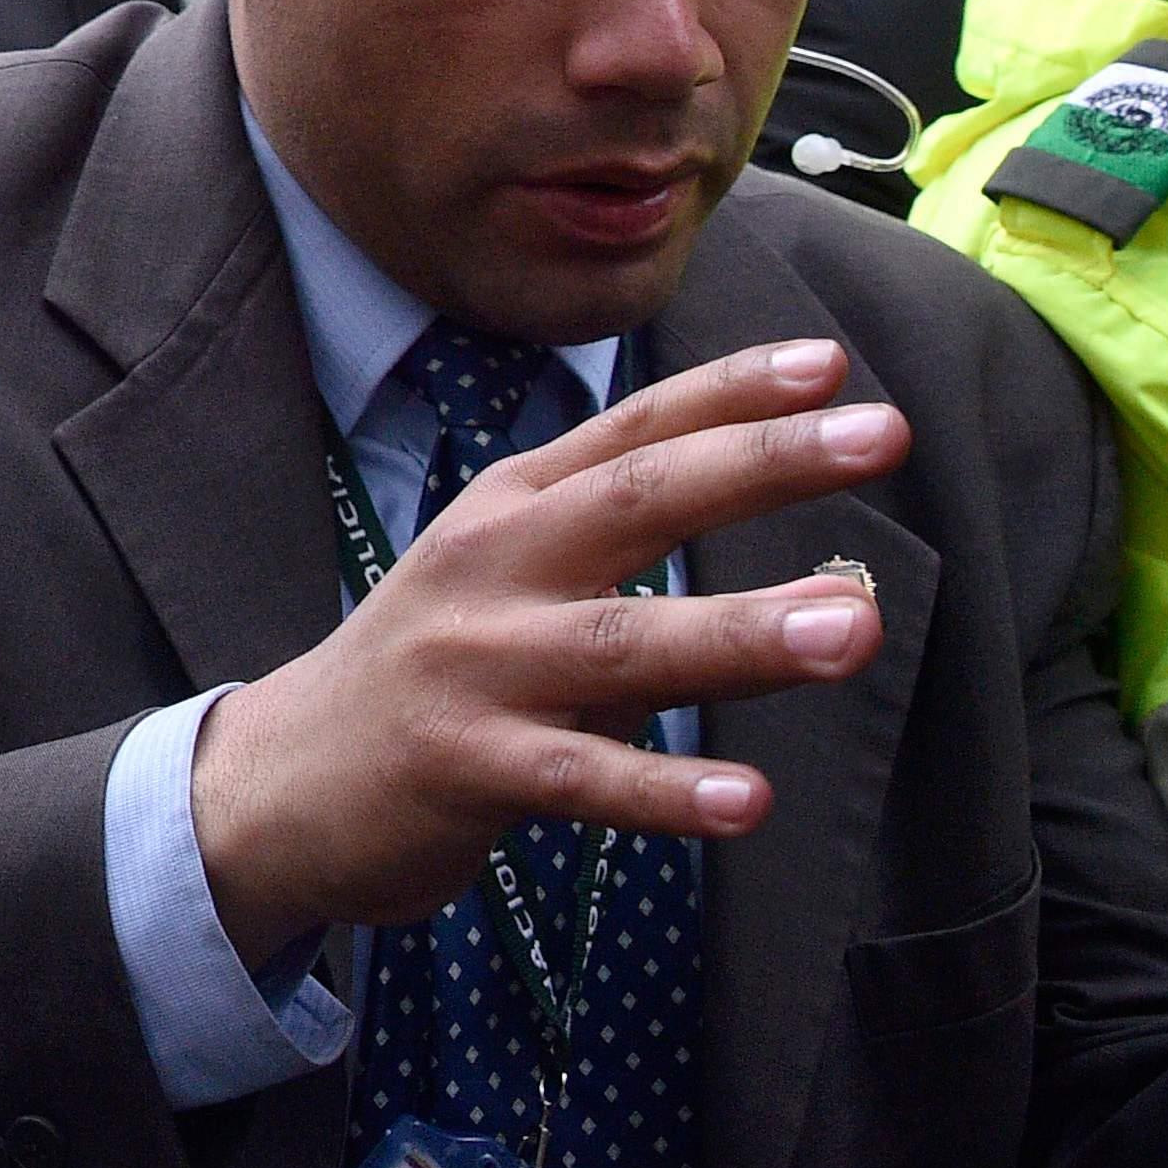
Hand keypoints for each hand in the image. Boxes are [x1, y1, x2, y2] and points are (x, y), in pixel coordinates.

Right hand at [190, 341, 905, 966]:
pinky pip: (581, 779)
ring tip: (853, 628)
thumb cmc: (435, 676)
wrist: (284, 780)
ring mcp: (474, 665)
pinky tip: (747, 802)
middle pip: (638, 500)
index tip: (834, 366)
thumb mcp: (507, 586)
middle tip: (883, 436)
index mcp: (510, 509)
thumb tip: (812, 591)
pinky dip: (666, 791)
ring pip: (623, 641)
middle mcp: (492, 566)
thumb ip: (630, 575)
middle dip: (764, 464)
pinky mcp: (463, 766)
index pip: (632, 432)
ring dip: (743, 632)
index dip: (730, 393)